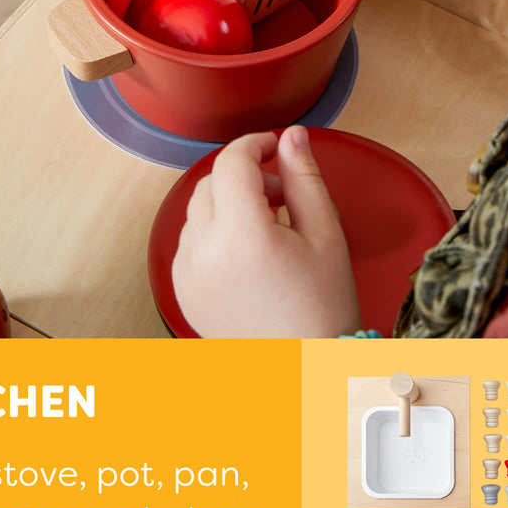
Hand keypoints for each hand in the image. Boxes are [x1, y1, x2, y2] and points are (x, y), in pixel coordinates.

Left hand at [171, 126, 359, 336]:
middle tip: (282, 196)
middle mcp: (203, 252)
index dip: (255, 145)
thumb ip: (304, 177)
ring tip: (269, 228)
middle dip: (244, 176)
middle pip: (211, 182)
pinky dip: (213, 232)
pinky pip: (190, 241)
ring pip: (198, 210)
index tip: (276, 148)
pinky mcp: (181, 290)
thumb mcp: (326, 234)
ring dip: (228, 203)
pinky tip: (247, 253)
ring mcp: (186, 273)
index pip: (232, 163)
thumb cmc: (322, 308)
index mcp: (242, 235)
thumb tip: (292, 136)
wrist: (304, 371)